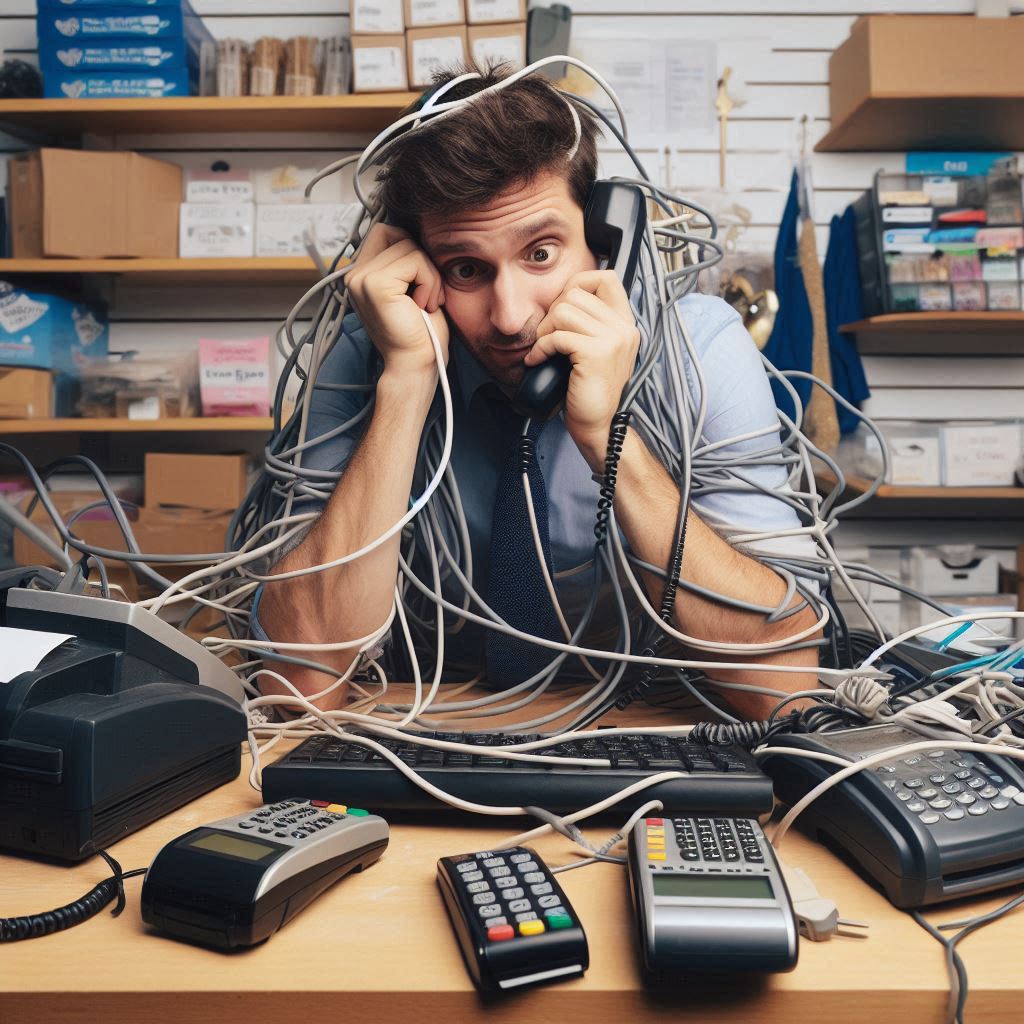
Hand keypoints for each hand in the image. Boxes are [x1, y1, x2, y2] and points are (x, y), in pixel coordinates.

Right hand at [346, 224, 449, 375]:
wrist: (414, 365)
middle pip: (397, 233)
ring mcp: (361, 278)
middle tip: (426, 294)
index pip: (385, 231)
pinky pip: (415, 261)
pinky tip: (423, 306)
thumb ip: (403, 261)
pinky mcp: (375, 285)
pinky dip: (430, 281)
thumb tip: (413, 231)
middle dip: (421, 260)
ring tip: (425, 303)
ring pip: (410, 247)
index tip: (418, 284)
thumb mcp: (411, 287)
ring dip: (430, 275)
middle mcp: (354, 274)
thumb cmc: (419, 333)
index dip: (410, 249)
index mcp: (360, 274)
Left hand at [526, 270, 639, 468]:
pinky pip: (557, 336)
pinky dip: (540, 348)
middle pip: (576, 292)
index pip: (606, 277)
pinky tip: (538, 361)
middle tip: (547, 338)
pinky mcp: (596, 353)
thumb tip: (563, 298)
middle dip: (553, 313)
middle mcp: (623, 327)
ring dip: (545, 330)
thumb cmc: (589, 390)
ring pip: (564, 311)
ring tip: (544, 350)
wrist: (598, 425)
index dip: (578, 283)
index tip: (562, 308)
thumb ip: (590, 323)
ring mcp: (613, 339)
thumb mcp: (596, 350)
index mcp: (626, 323)